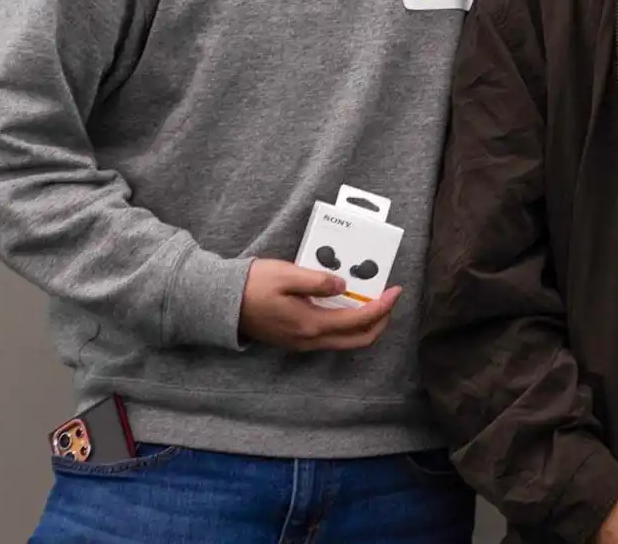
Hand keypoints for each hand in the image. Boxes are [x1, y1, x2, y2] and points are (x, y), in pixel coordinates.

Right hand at [237, 259, 401, 350]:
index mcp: (312, 324)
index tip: (396, 290)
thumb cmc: (252, 286)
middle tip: (389, 299)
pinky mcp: (297, 340)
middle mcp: (310, 339)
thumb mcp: (287, 274)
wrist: (221, 303)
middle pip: (359, 339)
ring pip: (346, 341)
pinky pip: (332, 338)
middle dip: (381, 321)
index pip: (360, 320)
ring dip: (366, 324)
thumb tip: (344, 286)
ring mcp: (303, 343)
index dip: (383, 306)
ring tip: (373, 300)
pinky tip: (348, 305)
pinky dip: (348, 324)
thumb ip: (318, 281)